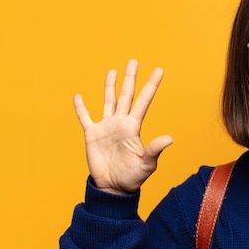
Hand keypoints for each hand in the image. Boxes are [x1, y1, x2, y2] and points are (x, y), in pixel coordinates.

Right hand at [73, 60, 173, 194]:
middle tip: (134, 60)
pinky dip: (81, 108)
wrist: (114, 188)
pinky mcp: (92, 135)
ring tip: (112, 71)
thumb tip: (170, 138)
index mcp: (134, 127)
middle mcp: (121, 123)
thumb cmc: (133, 177)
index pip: (144, 101)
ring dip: (109, 86)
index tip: (159, 70)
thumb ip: (155, 149)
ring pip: (108, 101)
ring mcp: (106, 127)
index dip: (151, 85)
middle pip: (126, 95)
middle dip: (130, 78)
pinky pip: (85, 117)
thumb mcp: (146, 164)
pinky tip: (78, 96)